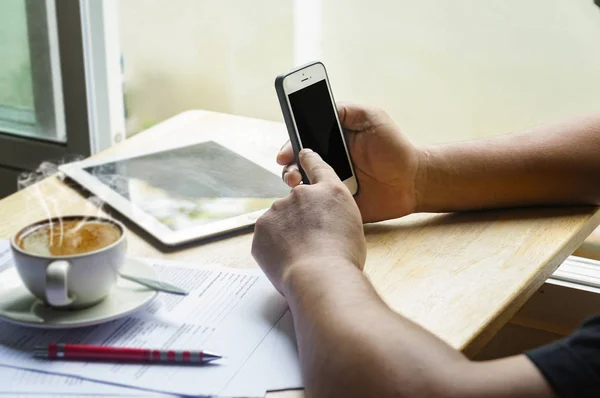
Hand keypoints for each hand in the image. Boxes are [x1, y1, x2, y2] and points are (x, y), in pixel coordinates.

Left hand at [252, 149, 366, 294]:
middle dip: (300, 218)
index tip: (302, 153)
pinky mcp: (262, 228)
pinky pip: (267, 236)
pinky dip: (274, 247)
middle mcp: (301, 193)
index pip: (317, 166)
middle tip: (311, 243)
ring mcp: (278, 209)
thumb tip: (321, 219)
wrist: (320, 276)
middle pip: (296, 201)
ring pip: (280, 220)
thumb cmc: (343, 257)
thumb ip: (334, 213)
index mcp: (329, 191)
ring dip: (287, 233)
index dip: (309, 160)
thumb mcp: (352, 226)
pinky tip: (288, 260)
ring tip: (302, 255)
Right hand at [277, 103, 423, 221]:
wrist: (412, 182)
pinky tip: (312, 202)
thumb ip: (347, 110)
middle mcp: (327, 161)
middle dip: (287, 166)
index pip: (303, 140)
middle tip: (289, 167)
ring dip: (294, 183)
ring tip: (298, 184)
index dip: (290, 144)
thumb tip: (321, 104)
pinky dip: (309, 205)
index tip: (284, 152)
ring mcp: (331, 184)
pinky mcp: (337, 204)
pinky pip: (317, 206)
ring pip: (302, 185)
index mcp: (331, 141)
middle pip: (296, 163)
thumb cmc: (394, 147)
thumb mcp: (372, 118)